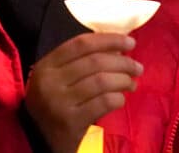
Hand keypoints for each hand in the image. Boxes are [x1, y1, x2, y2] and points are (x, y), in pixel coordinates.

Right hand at [24, 33, 142, 152]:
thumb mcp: (59, 78)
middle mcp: (50, 81)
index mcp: (46, 65)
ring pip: (101, 81)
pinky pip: (103, 103)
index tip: (130, 42)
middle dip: (123, 62)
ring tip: (132, 84)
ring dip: (123, 80)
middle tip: (137, 68)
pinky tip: (121, 99)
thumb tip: (119, 48)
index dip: (109, 40)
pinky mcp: (70, 122)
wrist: (41, 140)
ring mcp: (59, 102)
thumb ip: (82, 61)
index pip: (81, 44)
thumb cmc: (55, 103)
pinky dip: (117, 98)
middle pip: (95, 62)